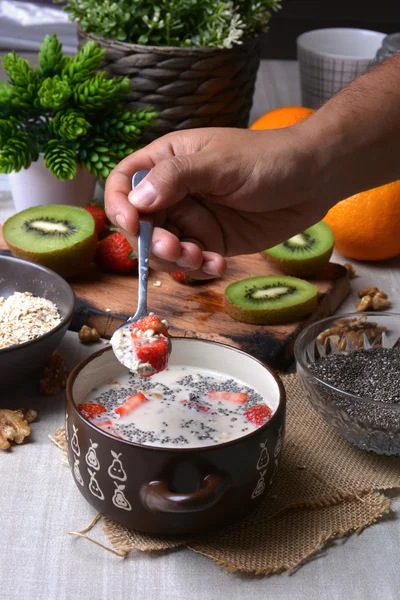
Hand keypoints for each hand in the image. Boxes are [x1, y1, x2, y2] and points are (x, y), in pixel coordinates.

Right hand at [105, 126, 326, 278]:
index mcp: (167, 161)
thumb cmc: (268, 158)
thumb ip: (176, 177)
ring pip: (163, 249)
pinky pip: (191, 261)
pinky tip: (217, 264)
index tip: (133, 225)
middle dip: (153, 242)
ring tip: (200, 258)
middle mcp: (173, 192)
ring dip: (175, 260)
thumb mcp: (220, 163)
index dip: (120, 205)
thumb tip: (136, 201)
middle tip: (176, 249)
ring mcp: (192, 218)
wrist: (313, 179)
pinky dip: (199, 268)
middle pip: (140, 224)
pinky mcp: (211, 241)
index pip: (125, 183)